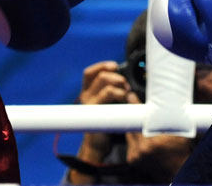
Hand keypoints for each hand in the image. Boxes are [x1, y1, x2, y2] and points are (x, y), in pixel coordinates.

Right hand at [67, 61, 130, 184]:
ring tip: (126, 95)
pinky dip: (122, 98)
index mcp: (86, 92)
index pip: (89, 73)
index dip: (102, 66)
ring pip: (108, 87)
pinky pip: (111, 101)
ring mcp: (90, 106)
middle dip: (118, 78)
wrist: (97, 146)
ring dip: (122, 89)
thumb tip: (124, 79)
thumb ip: (110, 89)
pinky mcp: (97, 115)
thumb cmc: (104, 122)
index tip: (115, 66)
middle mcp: (85, 97)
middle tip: (126, 86)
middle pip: (102, 76)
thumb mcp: (104, 103)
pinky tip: (126, 103)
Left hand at [123, 91, 192, 182]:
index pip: (139, 118)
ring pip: (130, 133)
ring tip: (146, 128)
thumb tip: (171, 100)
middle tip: (139, 109)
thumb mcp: (179, 132)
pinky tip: (144, 140)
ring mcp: (136, 155)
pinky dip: (135, 139)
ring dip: (136, 129)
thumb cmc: (179, 151)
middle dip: (136, 117)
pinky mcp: (132, 159)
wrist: (177, 170)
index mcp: (153, 141)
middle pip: (132, 124)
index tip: (130, 96)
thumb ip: (173, 118)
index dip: (134, 105)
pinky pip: (130, 143)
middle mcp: (142, 149)